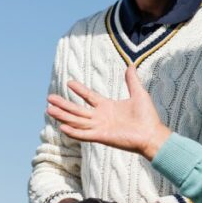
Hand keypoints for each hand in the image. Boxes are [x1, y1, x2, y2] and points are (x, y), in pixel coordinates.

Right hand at [46, 65, 171, 159]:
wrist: (152, 134)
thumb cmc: (147, 117)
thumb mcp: (139, 93)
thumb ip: (132, 81)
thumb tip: (131, 65)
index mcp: (107, 107)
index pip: (89, 97)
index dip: (79, 90)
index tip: (69, 82)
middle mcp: (101, 117)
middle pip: (77, 110)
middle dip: (63, 104)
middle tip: (49, 98)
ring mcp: (100, 127)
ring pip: (76, 121)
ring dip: (63, 116)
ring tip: (49, 109)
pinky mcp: (101, 137)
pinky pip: (84, 134)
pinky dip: (73, 131)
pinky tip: (62, 126)